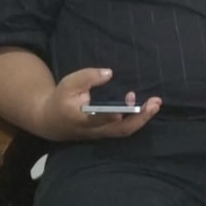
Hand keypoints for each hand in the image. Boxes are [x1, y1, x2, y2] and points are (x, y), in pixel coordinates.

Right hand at [34, 68, 161, 140]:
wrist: (50, 121)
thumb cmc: (60, 99)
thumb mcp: (69, 84)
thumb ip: (88, 77)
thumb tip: (109, 73)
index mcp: (82, 119)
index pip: (97, 120)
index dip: (109, 116)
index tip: (121, 110)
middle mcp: (95, 130)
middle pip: (120, 129)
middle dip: (140, 118)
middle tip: (155, 104)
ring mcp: (101, 133)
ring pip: (124, 130)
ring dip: (142, 118)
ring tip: (155, 102)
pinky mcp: (105, 132)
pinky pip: (123, 127)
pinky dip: (135, 117)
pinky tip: (137, 102)